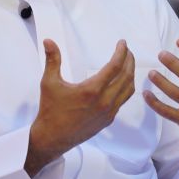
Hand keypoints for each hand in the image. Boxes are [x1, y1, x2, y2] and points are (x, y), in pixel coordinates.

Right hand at [25, 38, 134, 175]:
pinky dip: (126, 88)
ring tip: (127, 63)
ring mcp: (108, 112)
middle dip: (129, 60)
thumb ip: (52, 59)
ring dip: (130, 74)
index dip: (121, 52)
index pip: (114, 66)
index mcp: (92, 90)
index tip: (123, 43)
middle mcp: (104, 101)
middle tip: (127, 50)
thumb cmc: (50, 110)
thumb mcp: (49, 83)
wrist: (52, 138)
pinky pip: (123, 101)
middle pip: (126, 76)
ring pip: (128, 90)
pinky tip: (120, 82)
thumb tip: (49, 40)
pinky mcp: (108, 120)